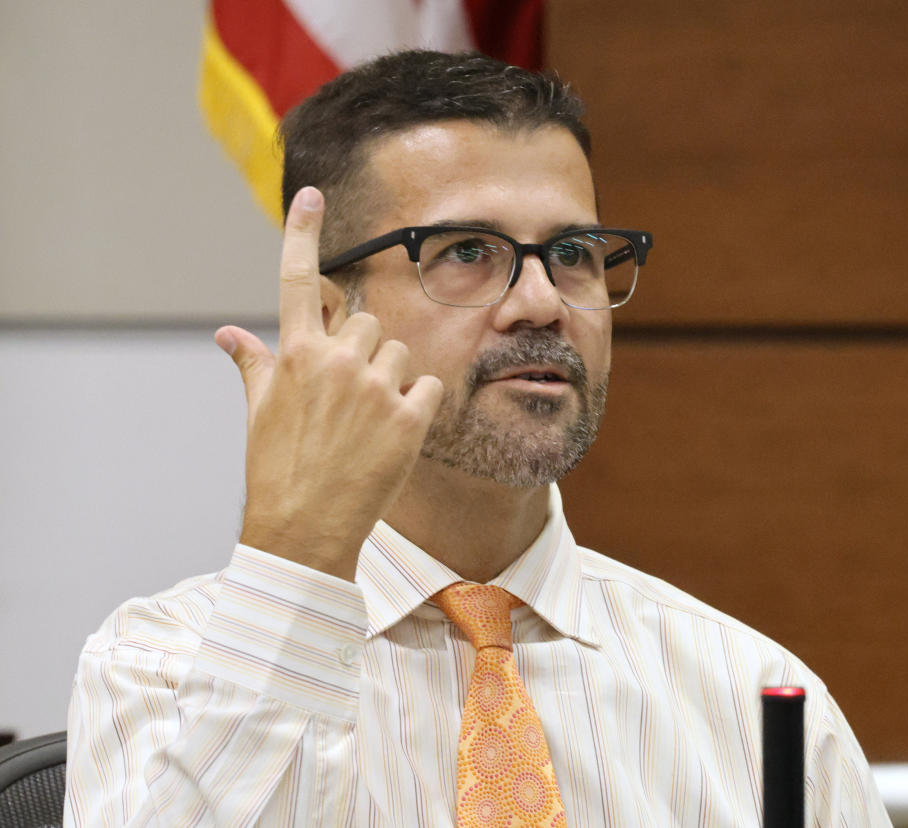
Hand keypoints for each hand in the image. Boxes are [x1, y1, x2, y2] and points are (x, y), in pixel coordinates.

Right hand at [214, 187, 442, 579]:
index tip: (311, 195)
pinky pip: (429, 384)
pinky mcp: (410, 417)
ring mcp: (376, 388)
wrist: (303, 530)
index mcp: (294, 354)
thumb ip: (254, 363)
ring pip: (402, 350)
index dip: (303, 233)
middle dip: (364, 348)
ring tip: (369, 418)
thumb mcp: (259, 413)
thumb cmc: (276, 469)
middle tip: (350, 394)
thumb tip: (227, 333)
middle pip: (369, 320)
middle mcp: (336, 361)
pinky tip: (396, 431)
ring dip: (392, 375)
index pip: (297, 279)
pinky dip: (419, 402)